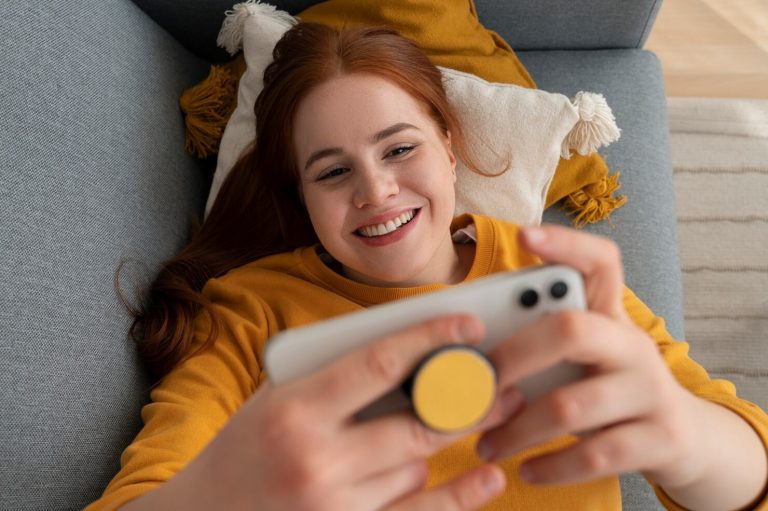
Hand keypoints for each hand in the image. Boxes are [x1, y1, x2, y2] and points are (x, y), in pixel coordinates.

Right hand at [138, 314, 522, 510]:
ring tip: (430, 426)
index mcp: (295, 408)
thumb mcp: (278, 395)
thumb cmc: (245, 445)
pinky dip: (456, 496)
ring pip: (417, 464)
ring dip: (428, 444)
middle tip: (504, 378)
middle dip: (469, 397)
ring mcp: (335, 504)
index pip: (379, 362)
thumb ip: (336, 374)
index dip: (431, 337)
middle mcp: (317, 458)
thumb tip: (412, 353)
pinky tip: (488, 477)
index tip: (470, 323)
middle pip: (419, 421)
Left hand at [476, 225, 704, 487]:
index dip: (566, 244)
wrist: (680, 437)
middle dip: (513, 355)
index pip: (600, 262)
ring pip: (573, 404)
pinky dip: (553, 466)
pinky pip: (596, 454)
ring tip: (485, 444)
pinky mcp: (661, 437)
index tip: (524, 234)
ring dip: (518, 429)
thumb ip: (538, 342)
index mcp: (610, 315)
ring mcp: (651, 390)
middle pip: (572, 329)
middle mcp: (633, 344)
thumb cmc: (604, 387)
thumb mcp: (580, 359)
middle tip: (475, 381)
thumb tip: (460, 345)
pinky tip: (526, 470)